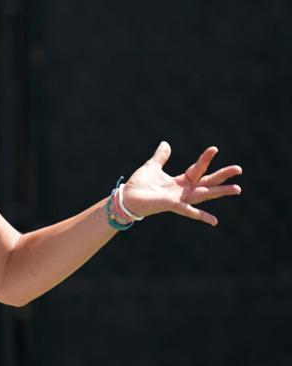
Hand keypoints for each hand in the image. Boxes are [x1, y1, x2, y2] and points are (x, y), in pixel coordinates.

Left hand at [122, 142, 242, 226]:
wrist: (126, 198)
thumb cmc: (138, 185)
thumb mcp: (152, 167)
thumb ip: (161, 157)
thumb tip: (166, 144)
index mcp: (180, 182)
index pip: (198, 169)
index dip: (206, 159)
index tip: (214, 149)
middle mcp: (183, 191)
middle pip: (207, 181)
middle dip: (223, 175)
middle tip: (239, 169)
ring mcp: (180, 199)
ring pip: (204, 194)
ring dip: (220, 191)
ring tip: (238, 189)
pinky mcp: (172, 205)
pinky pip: (189, 211)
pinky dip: (201, 216)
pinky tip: (214, 221)